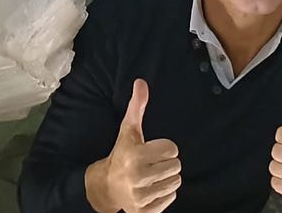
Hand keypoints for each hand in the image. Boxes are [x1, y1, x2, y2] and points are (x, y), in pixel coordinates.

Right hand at [85, 79, 181, 212]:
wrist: (105, 187)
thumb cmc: (121, 155)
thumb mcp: (128, 130)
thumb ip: (137, 106)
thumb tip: (141, 82)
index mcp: (134, 156)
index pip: (172, 149)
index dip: (164, 148)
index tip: (152, 150)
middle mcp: (137, 177)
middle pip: (176, 166)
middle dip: (166, 163)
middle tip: (152, 163)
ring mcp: (141, 197)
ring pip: (175, 182)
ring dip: (167, 178)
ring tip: (152, 175)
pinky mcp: (145, 211)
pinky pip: (170, 198)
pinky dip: (164, 193)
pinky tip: (151, 188)